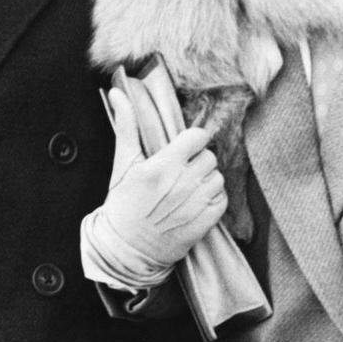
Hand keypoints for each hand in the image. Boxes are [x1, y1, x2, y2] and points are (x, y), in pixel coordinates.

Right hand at [100, 88, 226, 269]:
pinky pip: (223, 200)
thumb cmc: (122, 205)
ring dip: (206, 181)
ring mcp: (195, 204)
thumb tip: (120, 93)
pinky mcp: (204, 222)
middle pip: (209, 157)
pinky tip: (195, 203)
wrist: (126, 248)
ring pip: (217, 178)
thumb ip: (126, 125)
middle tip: (181, 172)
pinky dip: (213, 200)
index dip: (191, 141)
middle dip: (197, 162)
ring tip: (187, 189)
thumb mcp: (123, 164)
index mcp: (163, 166)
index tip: (182, 149)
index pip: (197, 137)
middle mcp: (182, 183)